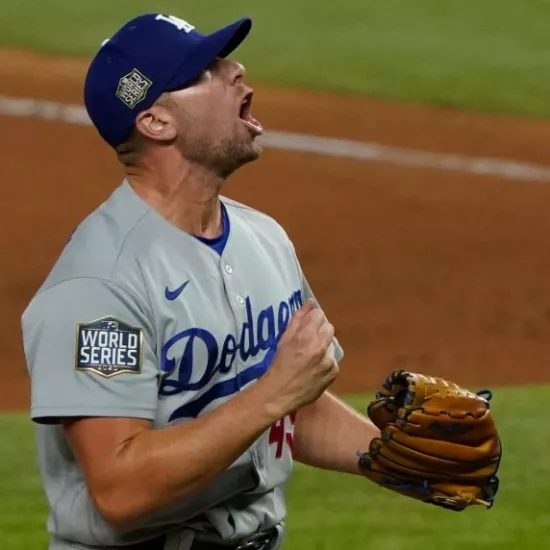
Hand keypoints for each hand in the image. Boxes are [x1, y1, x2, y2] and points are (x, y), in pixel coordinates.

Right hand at [259, 299, 338, 416]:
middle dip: (320, 330)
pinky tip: (315, 369)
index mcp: (305, 335)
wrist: (280, 393)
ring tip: (311, 357)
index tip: (309, 324)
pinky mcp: (333, 373)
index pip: (319, 314)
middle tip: (310, 340)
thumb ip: (298, 319)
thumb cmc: (279, 364)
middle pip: (329, 327)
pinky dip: (325, 363)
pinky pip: (332, 361)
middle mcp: (319, 346)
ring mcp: (328, 360)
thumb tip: (310, 302)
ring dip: (323, 347)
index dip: (313, 318)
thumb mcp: (284, 339)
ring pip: (331, 344)